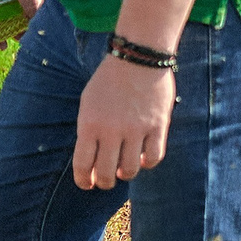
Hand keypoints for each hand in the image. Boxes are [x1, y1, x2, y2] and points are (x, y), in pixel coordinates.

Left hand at [72, 48, 173, 189]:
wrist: (137, 57)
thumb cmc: (109, 80)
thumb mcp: (88, 103)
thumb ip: (88, 131)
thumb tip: (92, 161)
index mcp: (90, 125)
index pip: (83, 165)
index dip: (84, 181)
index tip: (87, 184)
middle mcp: (112, 131)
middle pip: (106, 174)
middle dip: (104, 182)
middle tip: (106, 179)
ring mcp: (136, 129)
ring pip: (130, 170)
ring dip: (125, 174)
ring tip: (124, 169)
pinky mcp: (158, 126)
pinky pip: (153, 157)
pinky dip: (147, 163)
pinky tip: (142, 157)